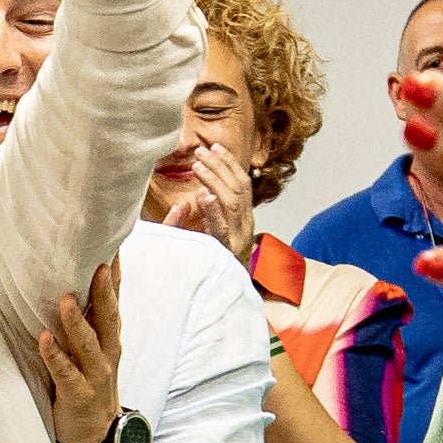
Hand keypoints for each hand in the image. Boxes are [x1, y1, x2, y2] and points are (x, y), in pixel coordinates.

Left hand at [36, 262, 128, 442]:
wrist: (97, 434)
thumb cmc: (89, 383)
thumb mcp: (94, 349)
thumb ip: (87, 320)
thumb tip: (71, 282)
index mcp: (109, 337)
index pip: (114, 300)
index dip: (114, 274)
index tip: (113, 244)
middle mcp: (107, 352)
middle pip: (107, 317)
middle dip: (104, 291)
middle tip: (99, 263)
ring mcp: (95, 374)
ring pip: (88, 343)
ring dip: (76, 321)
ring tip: (66, 300)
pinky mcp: (79, 394)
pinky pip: (65, 372)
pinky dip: (54, 355)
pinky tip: (44, 338)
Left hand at [152, 141, 258, 257]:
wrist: (230, 295)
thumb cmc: (218, 263)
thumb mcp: (216, 234)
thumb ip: (211, 213)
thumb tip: (201, 192)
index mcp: (245, 219)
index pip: (242, 183)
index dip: (230, 163)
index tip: (215, 146)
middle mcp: (246, 225)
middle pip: (238, 187)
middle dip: (220, 166)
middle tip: (201, 151)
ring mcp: (239, 237)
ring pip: (231, 202)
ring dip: (214, 180)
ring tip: (197, 167)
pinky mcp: (228, 251)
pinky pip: (222, 227)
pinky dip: (214, 210)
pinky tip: (204, 196)